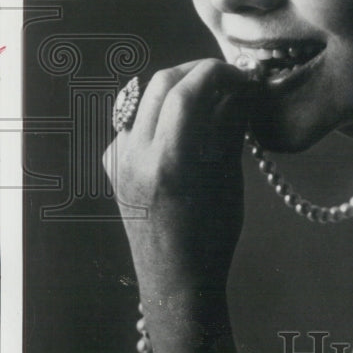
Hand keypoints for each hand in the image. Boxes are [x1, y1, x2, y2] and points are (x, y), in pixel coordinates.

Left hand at [103, 58, 250, 305]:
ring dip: (178, 89)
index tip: (241, 76)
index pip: (188, 90)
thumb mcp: (229, 178)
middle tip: (227, 79)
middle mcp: (134, 155)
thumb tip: (241, 88)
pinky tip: (184, 127)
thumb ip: (230, 126)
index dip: (217, 72)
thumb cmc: (213, 236)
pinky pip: (135, 121)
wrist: (175, 279)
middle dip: (196, 72)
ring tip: (209, 98)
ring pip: (145, 98)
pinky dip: (161, 112)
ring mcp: (117, 158)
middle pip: (161, 83)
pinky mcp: (111, 163)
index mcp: (168, 162)